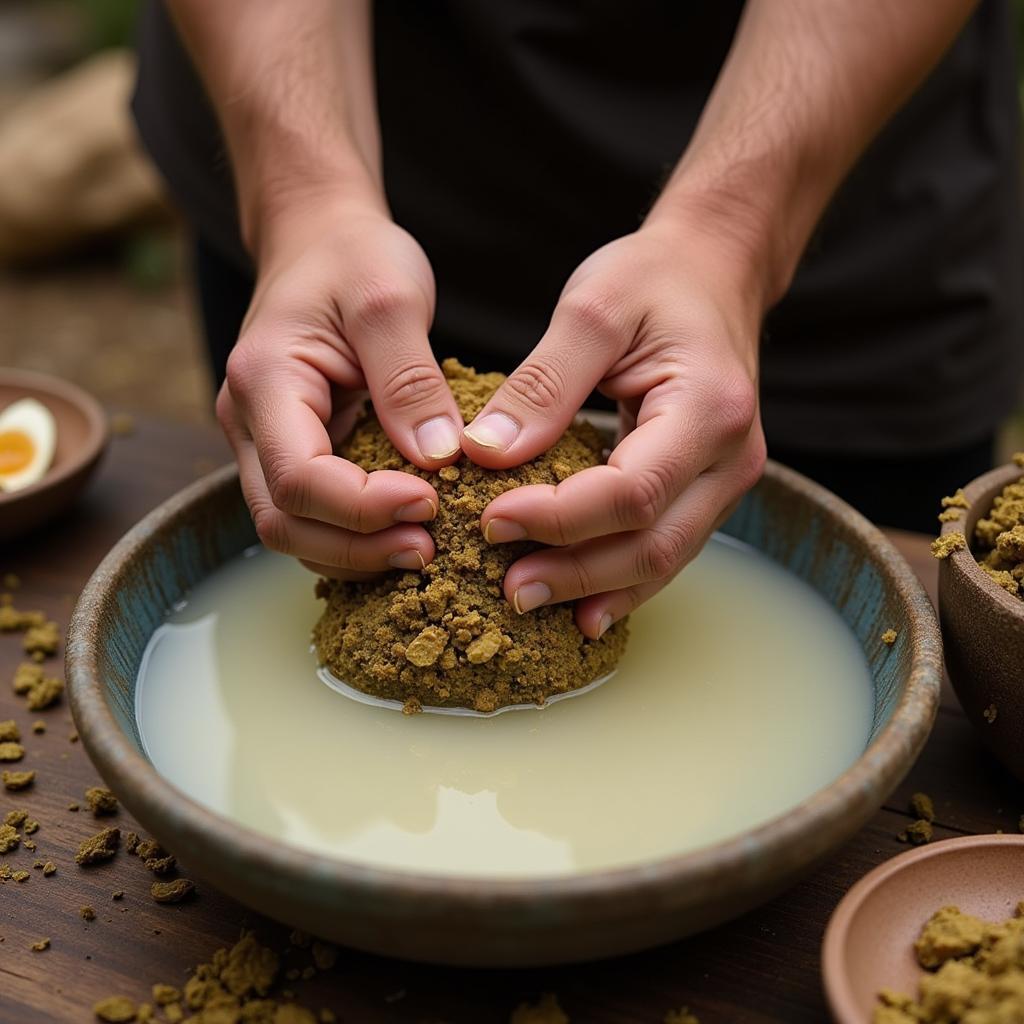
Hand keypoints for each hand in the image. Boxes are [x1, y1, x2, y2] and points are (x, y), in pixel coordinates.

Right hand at [217, 201, 463, 578]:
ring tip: (425, 548)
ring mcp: (264, 442)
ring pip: (292, 530)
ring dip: (356, 553)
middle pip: (284, 521)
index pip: (299, 477)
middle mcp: (249, 422)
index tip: (431, 502)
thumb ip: (411, 379)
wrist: (320, 241)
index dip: (363, 506)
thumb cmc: (352, 257)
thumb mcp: (390, 299)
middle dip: (358, 546)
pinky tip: (402, 535)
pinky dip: (353, 538)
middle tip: (431, 546)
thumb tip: (439, 459)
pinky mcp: (293, 451)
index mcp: (264, 381)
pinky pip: (312, 516)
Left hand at [461, 216, 766, 637]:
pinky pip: (666, 549)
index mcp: (709, 407)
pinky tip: (580, 607)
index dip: (559, 517)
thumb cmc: (654, 281)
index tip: (491, 520)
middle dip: (574, 572)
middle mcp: (731, 456)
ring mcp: (726, 480)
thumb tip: (484, 453)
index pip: (631, 491)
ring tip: (528, 601)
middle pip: (652, 542)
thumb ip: (542, 383)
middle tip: (506, 588)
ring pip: (662, 560)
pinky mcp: (707, 490)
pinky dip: (620, 580)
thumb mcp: (593, 308)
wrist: (714, 274)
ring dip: (594, 588)